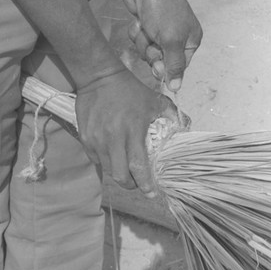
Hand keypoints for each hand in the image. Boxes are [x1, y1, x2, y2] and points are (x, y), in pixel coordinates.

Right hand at [75, 69, 177, 195]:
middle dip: (130, 184)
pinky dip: (105, 160)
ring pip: (107, 169)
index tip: (152, 192)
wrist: (99, 76)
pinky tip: (111, 153)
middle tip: (137, 182)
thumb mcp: (155, 100)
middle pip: (120, 176)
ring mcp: (96, 139)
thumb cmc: (130, 89)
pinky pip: (95, 158)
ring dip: (118, 171)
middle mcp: (112, 139)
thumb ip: (172, 115)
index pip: (138, 166)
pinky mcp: (85, 137)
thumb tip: (185, 127)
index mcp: (132, 131)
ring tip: (125, 166)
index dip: (145, 183)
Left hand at [120, 0, 202, 90]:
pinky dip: (136, 32)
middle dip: (151, 52)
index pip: (178, 68)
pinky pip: (138, 40)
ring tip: (146, 25)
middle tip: (151, 40)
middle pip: (159, 62)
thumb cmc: (162, 7)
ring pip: (146, 51)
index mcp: (190, 41)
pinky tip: (139, 20)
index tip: (157, 62)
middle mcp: (177, 37)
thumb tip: (177, 88)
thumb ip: (174, 66)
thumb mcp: (171, 40)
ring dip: (142, 41)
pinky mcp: (146, 24)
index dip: (164, 68)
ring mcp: (160, 31)